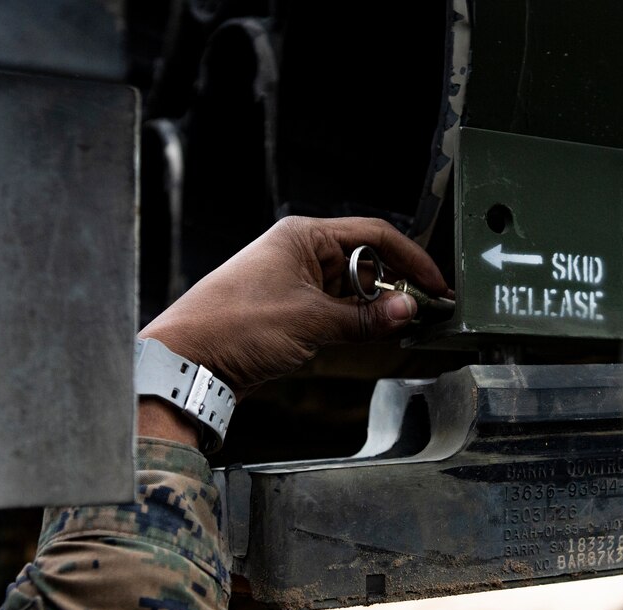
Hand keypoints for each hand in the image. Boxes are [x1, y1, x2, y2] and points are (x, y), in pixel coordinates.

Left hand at [139, 216, 448, 396]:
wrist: (187, 362)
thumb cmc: (233, 327)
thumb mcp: (311, 322)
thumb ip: (366, 318)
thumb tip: (408, 310)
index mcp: (303, 236)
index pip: (374, 235)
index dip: (412, 259)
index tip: (436, 285)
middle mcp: (300, 253)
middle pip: (366, 260)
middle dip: (397, 284)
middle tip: (426, 309)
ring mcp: (295, 282)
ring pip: (353, 288)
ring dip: (377, 306)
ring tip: (404, 325)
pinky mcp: (291, 310)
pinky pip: (336, 309)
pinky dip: (357, 320)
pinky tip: (375, 333)